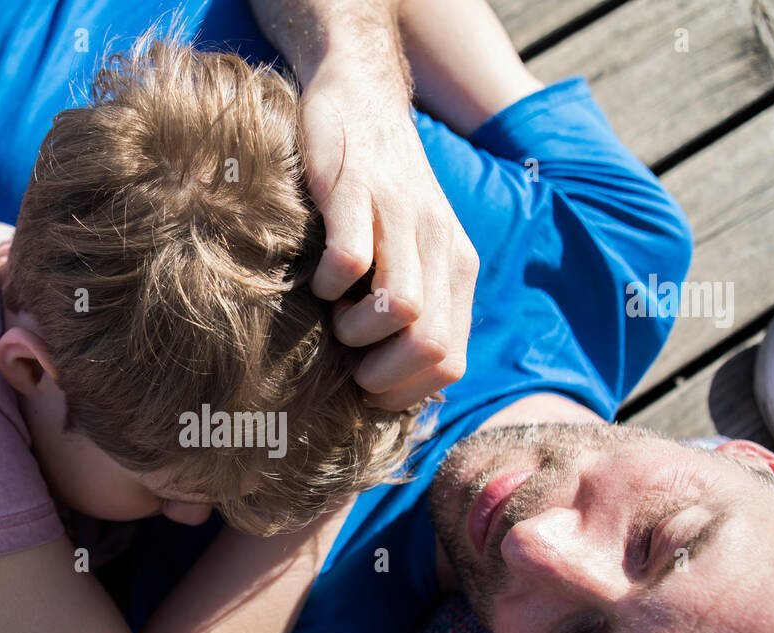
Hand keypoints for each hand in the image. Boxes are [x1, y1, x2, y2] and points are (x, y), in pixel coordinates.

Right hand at [298, 61, 478, 410]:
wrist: (361, 99)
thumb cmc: (377, 191)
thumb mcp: (413, 249)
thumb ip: (419, 304)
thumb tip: (397, 381)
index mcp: (457, 268)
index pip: (450, 362)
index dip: (404, 391)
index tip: (368, 386)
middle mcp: (439, 245)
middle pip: (430, 347)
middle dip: (380, 374)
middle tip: (347, 361)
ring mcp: (400, 218)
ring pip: (401, 311)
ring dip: (354, 334)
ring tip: (333, 316)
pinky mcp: (356, 193)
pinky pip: (350, 263)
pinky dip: (326, 286)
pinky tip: (316, 279)